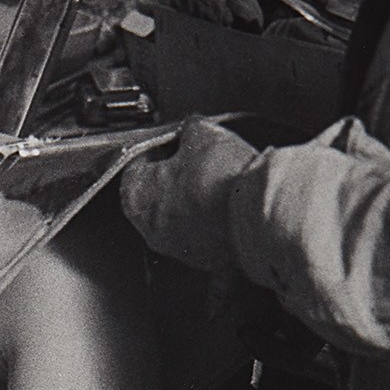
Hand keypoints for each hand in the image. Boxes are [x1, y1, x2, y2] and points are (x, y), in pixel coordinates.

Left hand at [118, 117, 259, 272]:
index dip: (156, 149)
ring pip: (179, 217)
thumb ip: (189, 129)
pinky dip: (211, 221)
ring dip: (192, 199)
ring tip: (216, 181)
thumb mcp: (201, 133)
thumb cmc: (221, 180)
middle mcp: (150, 230)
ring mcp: (178, 249)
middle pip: (154, 195)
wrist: (256, 215)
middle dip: (173, 175)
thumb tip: (192, 129)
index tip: (172, 142)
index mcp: (135, 198)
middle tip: (195, 159)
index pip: (133, 166)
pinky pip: (203, 235)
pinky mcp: (205, 260)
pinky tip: (226, 206)